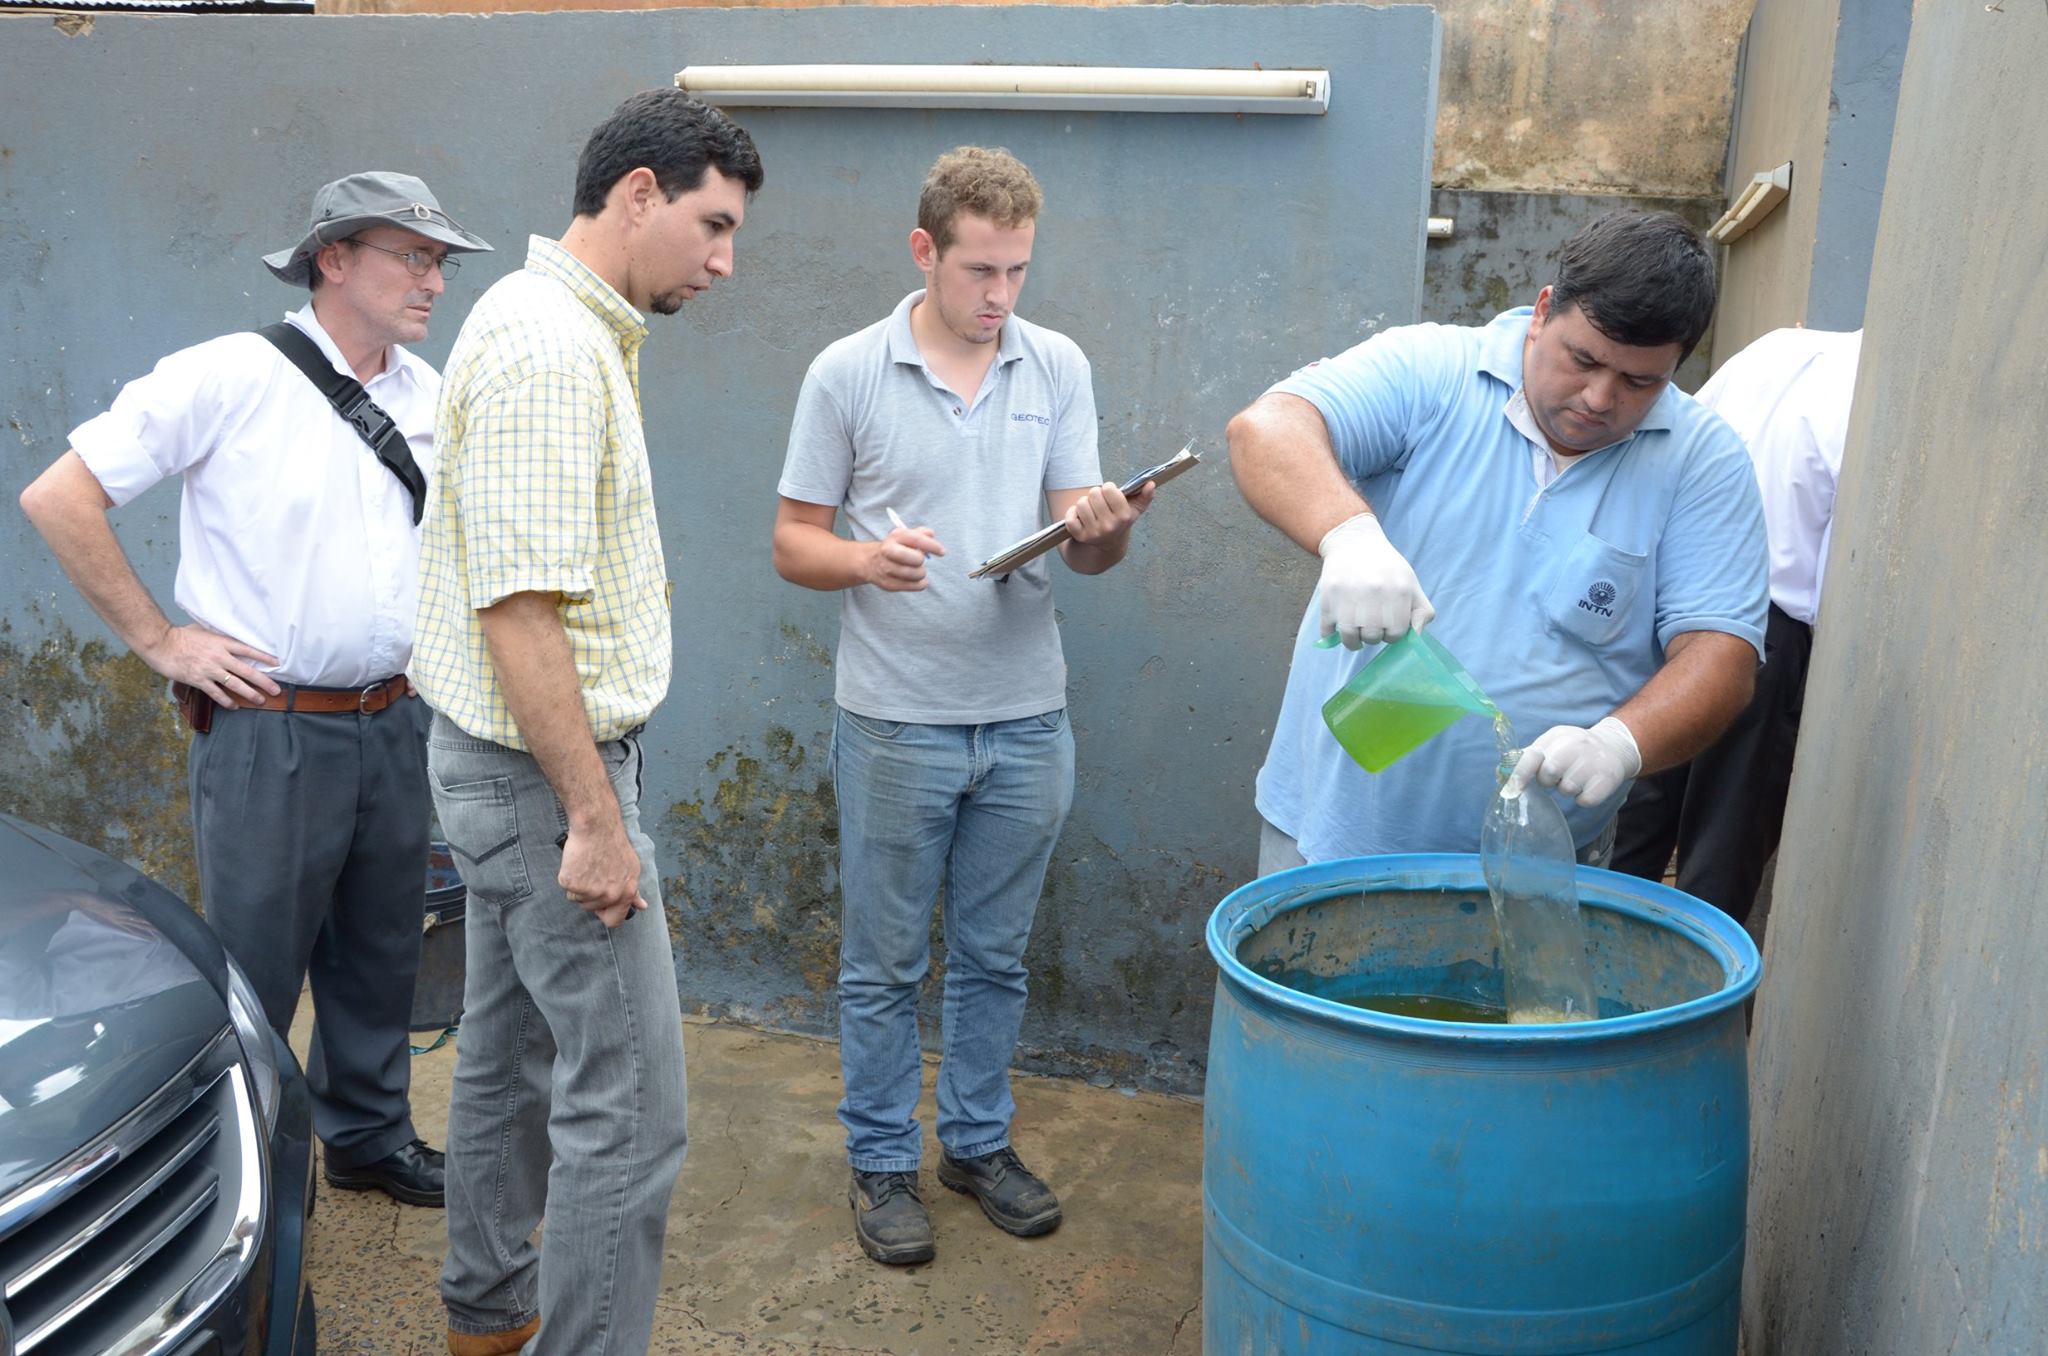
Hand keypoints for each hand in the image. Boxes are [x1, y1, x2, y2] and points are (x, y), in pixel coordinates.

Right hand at [143, 622, 281, 708]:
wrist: (161, 644)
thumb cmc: (181, 635)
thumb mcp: (204, 630)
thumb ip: (219, 635)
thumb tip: (231, 637)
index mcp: (222, 642)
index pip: (248, 650)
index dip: (264, 657)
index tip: (277, 663)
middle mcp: (219, 657)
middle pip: (247, 671)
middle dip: (264, 682)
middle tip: (276, 690)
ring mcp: (209, 669)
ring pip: (235, 684)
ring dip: (250, 693)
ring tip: (261, 700)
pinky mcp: (198, 680)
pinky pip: (216, 693)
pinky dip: (226, 701)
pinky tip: (234, 706)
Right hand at [559, 817, 648, 929]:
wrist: (597, 826)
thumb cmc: (613, 844)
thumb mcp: (631, 867)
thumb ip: (634, 890)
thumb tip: (642, 906)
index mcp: (626, 893)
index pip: (614, 920)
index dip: (605, 914)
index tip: (601, 906)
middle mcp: (610, 895)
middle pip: (592, 909)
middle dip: (589, 895)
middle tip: (592, 873)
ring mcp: (590, 891)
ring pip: (578, 900)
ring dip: (578, 887)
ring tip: (586, 867)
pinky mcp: (573, 884)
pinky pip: (567, 889)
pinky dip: (568, 877)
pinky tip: (576, 863)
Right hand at [866, 525, 945, 591]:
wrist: (870, 561)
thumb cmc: (895, 547)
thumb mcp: (905, 536)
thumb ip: (920, 533)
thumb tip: (931, 534)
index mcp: (895, 536)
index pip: (917, 539)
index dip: (932, 546)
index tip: (942, 552)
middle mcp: (888, 551)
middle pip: (916, 559)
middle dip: (922, 560)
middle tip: (920, 561)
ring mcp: (886, 568)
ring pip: (915, 574)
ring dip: (921, 573)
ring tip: (918, 570)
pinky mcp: (888, 583)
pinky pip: (912, 586)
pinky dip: (919, 584)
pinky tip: (918, 580)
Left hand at [1061, 480, 1153, 543]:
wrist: (1109, 544)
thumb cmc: (1121, 520)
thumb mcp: (1134, 509)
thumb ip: (1145, 496)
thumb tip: (1151, 484)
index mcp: (1124, 516)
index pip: (1109, 489)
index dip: (1108, 488)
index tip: (1110, 494)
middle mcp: (1110, 526)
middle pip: (1094, 493)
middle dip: (1096, 495)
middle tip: (1099, 503)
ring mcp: (1094, 533)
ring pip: (1081, 504)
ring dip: (1084, 504)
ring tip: (1091, 509)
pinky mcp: (1080, 537)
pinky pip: (1070, 518)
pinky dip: (1072, 513)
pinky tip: (1079, 516)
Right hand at [1316, 513, 1434, 648]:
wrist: (1353, 542)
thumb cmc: (1386, 567)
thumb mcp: (1410, 583)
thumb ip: (1422, 611)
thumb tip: (1416, 636)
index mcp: (1398, 591)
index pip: (1396, 633)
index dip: (1392, 634)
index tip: (1387, 627)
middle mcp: (1374, 594)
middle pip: (1373, 637)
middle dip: (1373, 636)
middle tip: (1370, 626)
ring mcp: (1348, 596)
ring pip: (1349, 638)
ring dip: (1352, 640)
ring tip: (1355, 631)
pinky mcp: (1327, 598)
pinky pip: (1327, 630)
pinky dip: (1330, 634)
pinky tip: (1336, 627)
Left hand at [1509, 717, 1642, 806]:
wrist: (1614, 747)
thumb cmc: (1573, 749)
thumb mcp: (1551, 744)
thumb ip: (1526, 757)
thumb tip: (1500, 772)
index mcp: (1557, 737)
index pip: (1533, 755)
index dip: (1520, 773)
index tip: (1512, 789)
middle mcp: (1576, 745)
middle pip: (1549, 773)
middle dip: (1548, 781)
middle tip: (1557, 777)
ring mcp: (1593, 761)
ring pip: (1567, 789)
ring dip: (1568, 790)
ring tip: (1576, 778)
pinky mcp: (1608, 778)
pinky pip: (1585, 800)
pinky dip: (1584, 798)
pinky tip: (1588, 786)